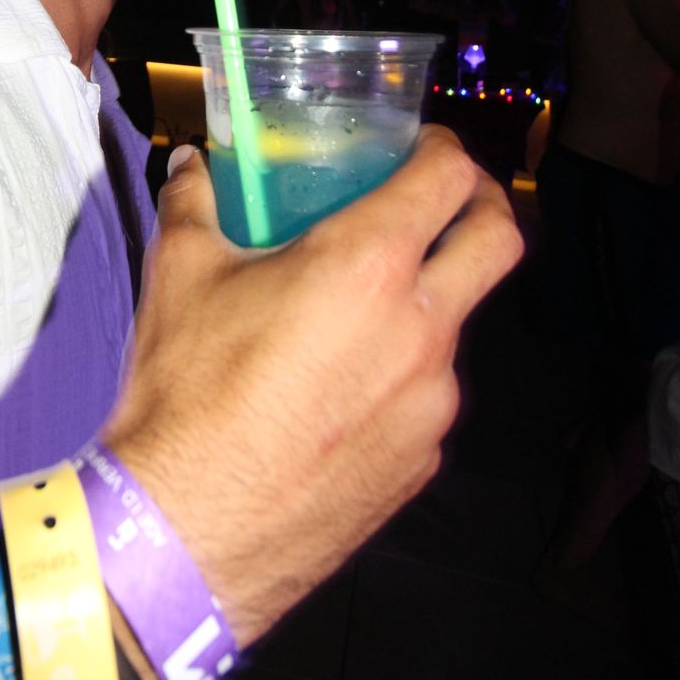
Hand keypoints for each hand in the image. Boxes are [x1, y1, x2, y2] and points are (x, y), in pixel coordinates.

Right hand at [104, 126, 521, 645]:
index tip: (419, 147)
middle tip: (443, 201)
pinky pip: (425, 398)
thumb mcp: (179, 275)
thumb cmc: (186, 389)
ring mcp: (432, 403)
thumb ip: (195, 205)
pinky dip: (397, 376)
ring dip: (423, 304)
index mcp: (370, 265)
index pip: (449, 178)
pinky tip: (334, 395)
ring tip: (352, 317)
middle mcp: (422, 327)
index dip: (442, 149)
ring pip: (452, 327)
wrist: (184, 532)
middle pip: (500, 242)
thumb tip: (191, 166)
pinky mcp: (422, 462)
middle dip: (483, 206)